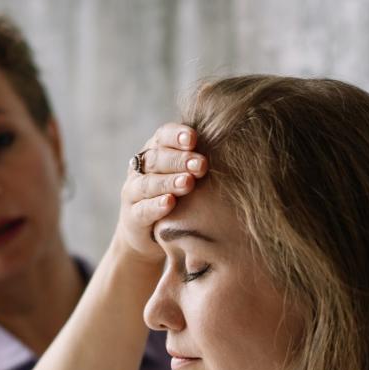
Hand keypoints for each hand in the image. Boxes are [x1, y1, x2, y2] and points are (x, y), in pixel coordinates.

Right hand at [112, 123, 207, 262]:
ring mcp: (133, 193)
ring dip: (168, 182)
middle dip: (179, 160)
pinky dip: (155, 206)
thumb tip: (236, 147)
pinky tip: (169, 203)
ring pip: (148, 183)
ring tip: (187, 183)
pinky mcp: (132, 217)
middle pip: (157, 159)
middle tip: (201, 165)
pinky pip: (142, 209)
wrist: (150, 234)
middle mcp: (140, 169)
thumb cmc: (178, 198)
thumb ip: (200, 162)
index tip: (194, 139)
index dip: (176, 136)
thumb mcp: (187, 176)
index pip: (163, 136)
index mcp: (155, 151)